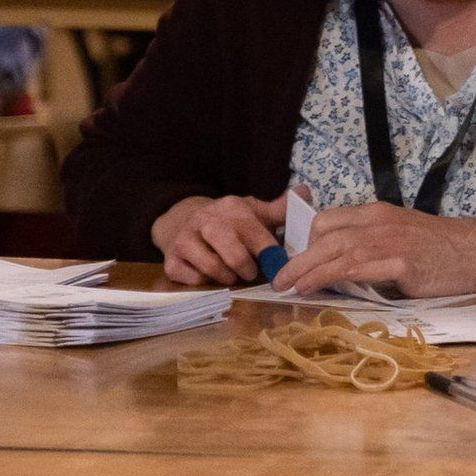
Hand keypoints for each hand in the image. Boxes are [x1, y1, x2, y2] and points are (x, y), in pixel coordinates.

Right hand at [150, 193, 288, 285]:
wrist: (182, 220)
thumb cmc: (229, 222)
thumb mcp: (254, 211)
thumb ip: (280, 209)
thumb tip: (304, 193)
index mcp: (232, 209)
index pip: (254, 231)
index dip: (269, 252)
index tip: (279, 266)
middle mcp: (206, 222)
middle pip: (230, 249)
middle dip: (245, 266)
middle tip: (252, 274)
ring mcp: (185, 241)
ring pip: (210, 266)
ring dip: (226, 277)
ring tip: (233, 276)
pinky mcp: (170, 260)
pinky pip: (190, 278)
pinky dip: (204, 282)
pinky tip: (210, 277)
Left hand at [271, 202, 475, 297]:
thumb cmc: (441, 250)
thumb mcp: (402, 236)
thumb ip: (371, 246)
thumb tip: (339, 269)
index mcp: (377, 213)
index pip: (327, 221)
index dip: (306, 242)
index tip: (297, 263)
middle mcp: (379, 221)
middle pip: (323, 235)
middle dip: (295, 258)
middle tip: (277, 279)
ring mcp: (390, 240)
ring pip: (334, 250)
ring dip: (304, 269)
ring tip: (286, 286)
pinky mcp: (400, 261)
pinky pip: (354, 268)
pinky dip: (327, 277)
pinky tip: (312, 287)